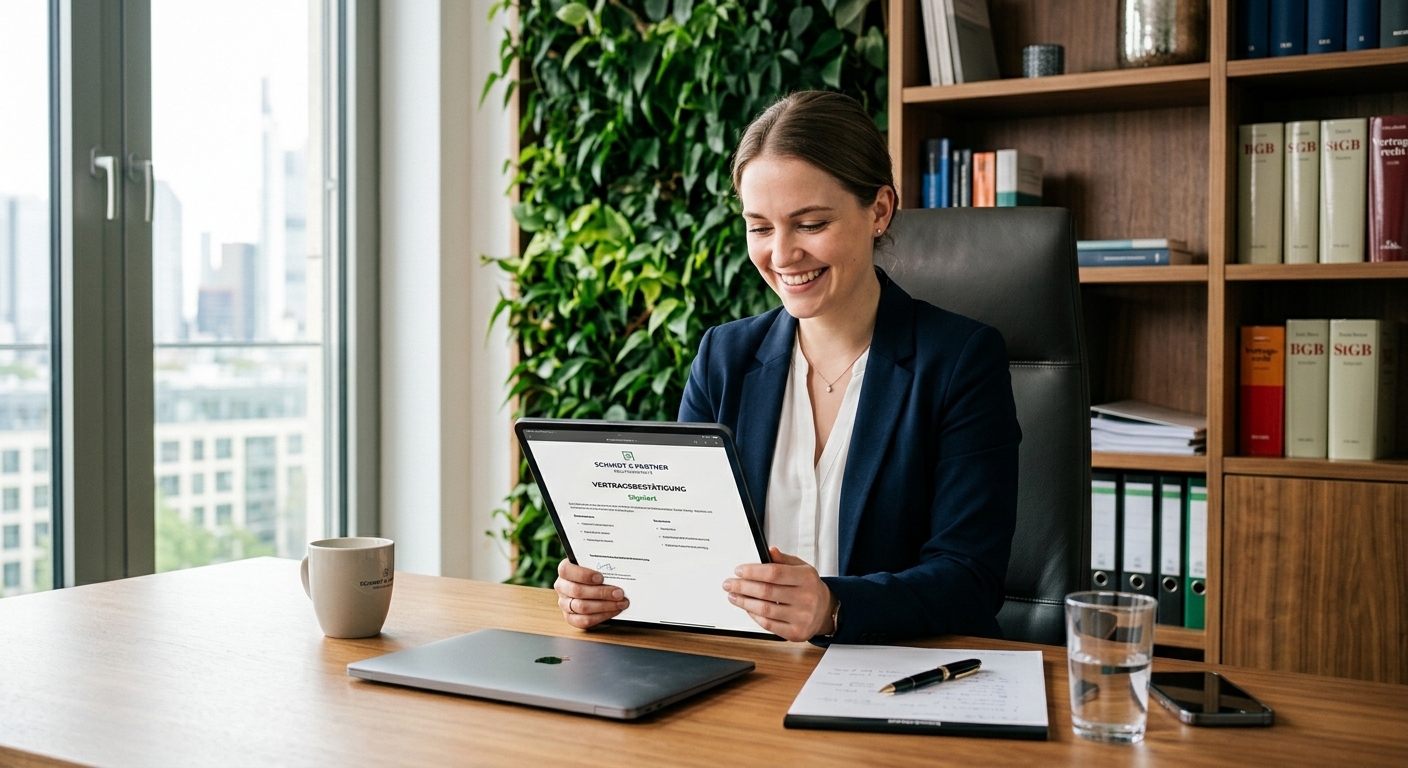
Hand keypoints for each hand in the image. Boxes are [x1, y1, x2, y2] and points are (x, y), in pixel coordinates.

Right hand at [554, 559, 628, 629]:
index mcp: (564, 570)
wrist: (593, 585)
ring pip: (582, 607)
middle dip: (601, 593)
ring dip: (605, 606)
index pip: (566, 571)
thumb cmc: (596, 572)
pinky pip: (584, 620)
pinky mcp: (570, 617)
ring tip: (621, 603)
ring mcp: (564, 603)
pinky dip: (601, 616)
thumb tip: (616, 567)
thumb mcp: (596, 564)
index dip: (584, 575)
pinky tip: (614, 611)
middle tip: (619, 593)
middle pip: (577, 591)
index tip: (601, 577)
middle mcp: (561, 587)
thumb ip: (600, 563)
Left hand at [722, 547, 837, 641]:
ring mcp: (801, 617)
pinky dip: (754, 615)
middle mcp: (805, 598)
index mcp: (806, 578)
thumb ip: (784, 560)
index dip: (753, 571)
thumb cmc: (810, 588)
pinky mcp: (795, 632)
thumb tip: (769, 551)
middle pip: (766, 591)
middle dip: (743, 586)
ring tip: (734, 596)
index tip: (739, 571)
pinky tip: (747, 608)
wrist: (826, 611)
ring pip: (765, 609)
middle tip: (730, 584)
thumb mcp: (802, 568)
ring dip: (744, 602)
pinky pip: (768, 624)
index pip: (774, 573)